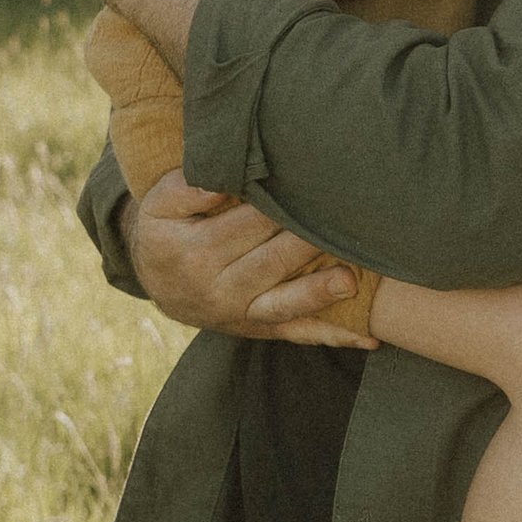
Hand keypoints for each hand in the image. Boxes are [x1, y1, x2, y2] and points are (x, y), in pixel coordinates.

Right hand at [124, 168, 374, 347]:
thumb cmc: (166, 229)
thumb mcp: (159, 204)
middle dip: (307, 242)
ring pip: (284, 304)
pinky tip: (367, 339)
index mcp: (196, 253)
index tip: (312, 185)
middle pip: (270, 262)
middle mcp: (219, 289)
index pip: (245, 226)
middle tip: (346, 219)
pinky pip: (297, 335)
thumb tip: (222, 183)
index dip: (278, 207)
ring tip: (350, 282)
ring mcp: (242, 314)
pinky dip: (332, 337)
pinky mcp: (260, 328)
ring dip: (318, 294)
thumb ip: (187, 188)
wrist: (154, 280)